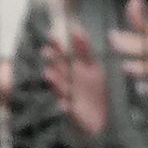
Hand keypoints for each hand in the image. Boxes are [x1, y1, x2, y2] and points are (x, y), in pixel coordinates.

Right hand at [48, 22, 111, 136]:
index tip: (53, 34)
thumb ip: (84, 50)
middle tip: (47, 52)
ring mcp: (69, 96)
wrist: (100, 118)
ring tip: (49, 74)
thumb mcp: (93, 68)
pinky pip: (68, 109)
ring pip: (61, 88)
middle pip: (59, 69)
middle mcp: (69, 81)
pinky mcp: (73, 111)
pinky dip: (65, 107)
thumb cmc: (95, 89)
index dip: (58, 45)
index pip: (64, 55)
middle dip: (54, 61)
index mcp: (75, 69)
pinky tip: (63, 104)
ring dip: (55, 82)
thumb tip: (76, 30)